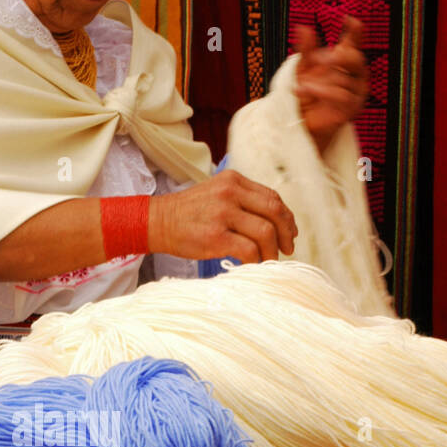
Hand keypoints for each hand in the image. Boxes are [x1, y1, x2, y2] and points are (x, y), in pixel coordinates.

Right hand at [149, 170, 297, 262]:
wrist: (156, 221)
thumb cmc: (188, 213)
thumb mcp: (216, 193)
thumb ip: (242, 201)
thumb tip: (274, 223)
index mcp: (233, 180)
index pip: (272, 197)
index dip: (287, 217)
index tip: (290, 233)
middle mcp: (230, 193)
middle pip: (275, 212)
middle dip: (286, 234)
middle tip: (287, 249)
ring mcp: (222, 214)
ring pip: (265, 233)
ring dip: (272, 251)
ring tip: (268, 261)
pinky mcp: (215, 237)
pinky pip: (249, 250)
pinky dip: (256, 261)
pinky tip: (251, 265)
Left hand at [294, 16, 368, 154]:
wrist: (301, 122)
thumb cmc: (305, 94)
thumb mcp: (303, 69)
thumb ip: (306, 50)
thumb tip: (303, 27)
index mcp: (345, 61)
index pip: (355, 43)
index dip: (355, 31)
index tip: (348, 19)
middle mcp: (356, 75)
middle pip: (356, 58)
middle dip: (336, 57)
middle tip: (316, 59)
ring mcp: (357, 92)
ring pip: (343, 79)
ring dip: (318, 82)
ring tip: (301, 85)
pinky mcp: (353, 108)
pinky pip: (342, 95)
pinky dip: (322, 92)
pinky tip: (305, 90)